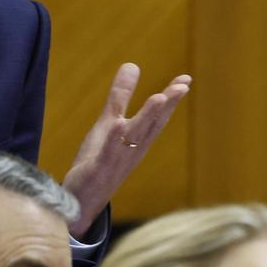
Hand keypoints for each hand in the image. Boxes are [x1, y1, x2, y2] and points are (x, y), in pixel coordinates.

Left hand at [61, 63, 190, 235]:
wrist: (81, 202)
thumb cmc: (98, 161)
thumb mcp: (109, 123)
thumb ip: (121, 95)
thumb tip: (133, 64)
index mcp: (138, 140)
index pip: (158, 117)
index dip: (172, 98)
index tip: (186, 79)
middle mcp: (133, 150)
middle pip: (152, 125)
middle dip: (167, 105)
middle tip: (183, 86)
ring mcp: (117, 161)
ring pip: (134, 137)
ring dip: (147, 118)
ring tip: (159, 97)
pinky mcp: (98, 170)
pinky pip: (108, 153)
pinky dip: (115, 140)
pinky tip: (120, 124)